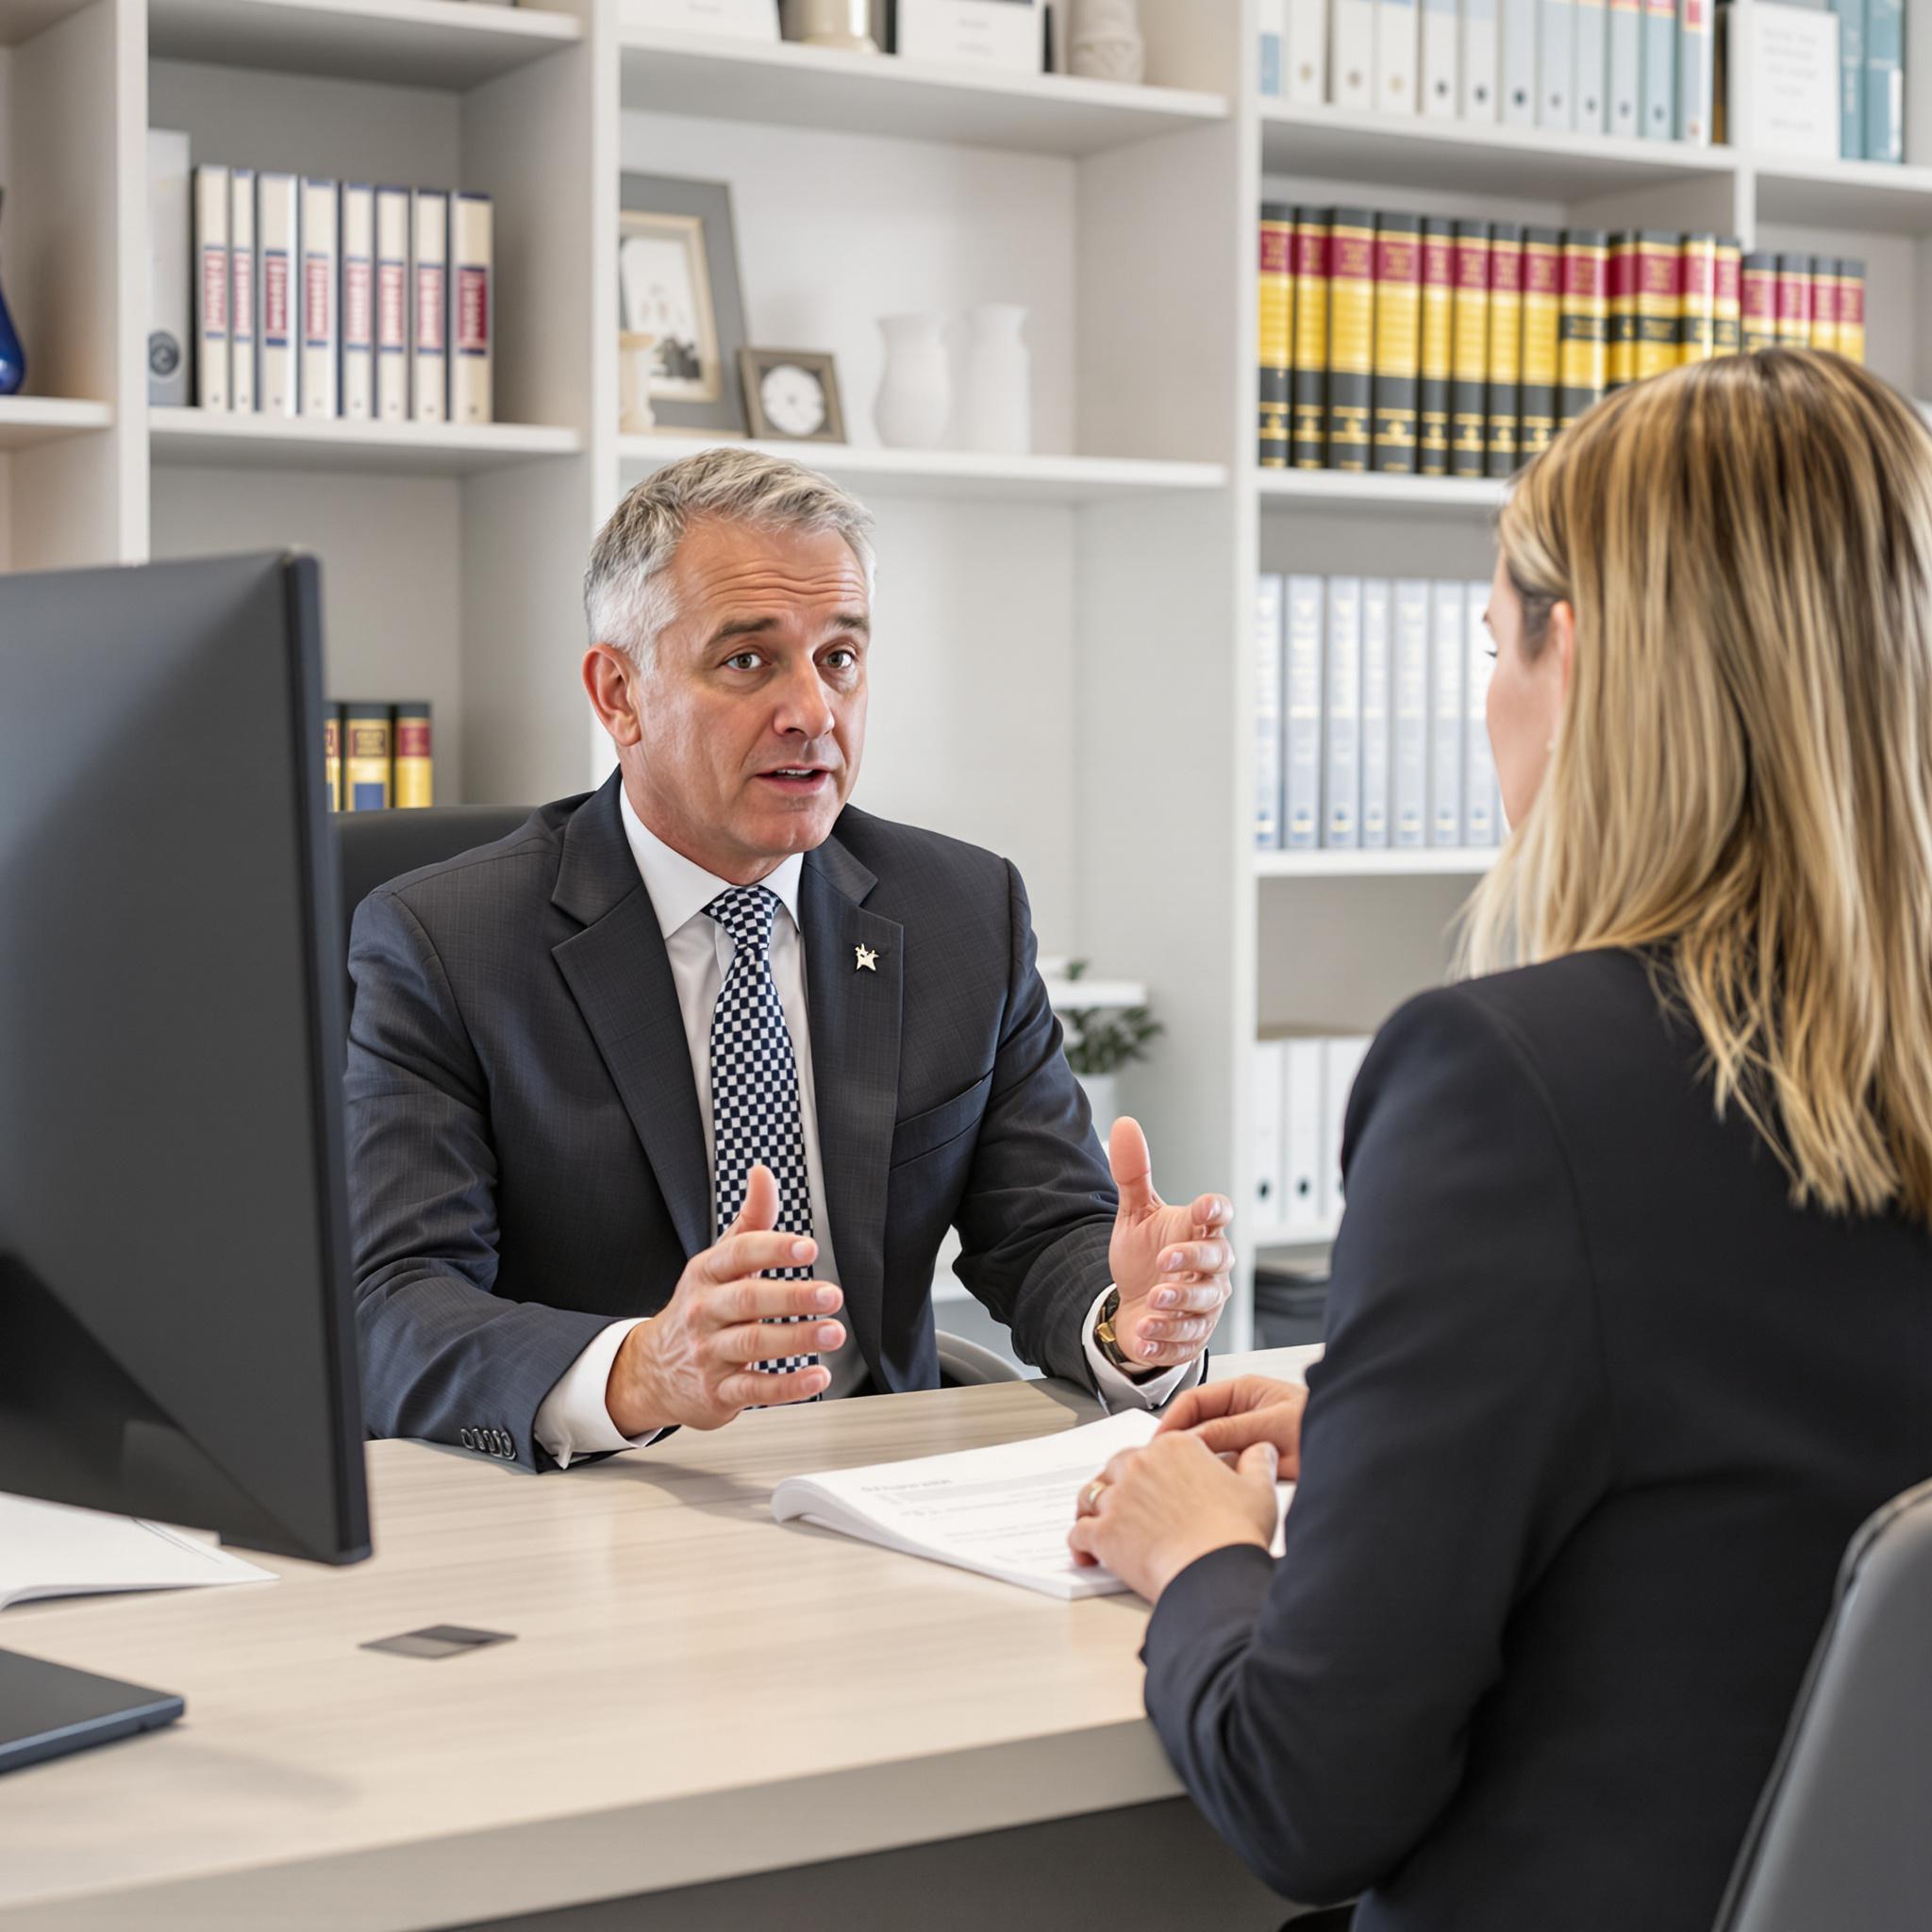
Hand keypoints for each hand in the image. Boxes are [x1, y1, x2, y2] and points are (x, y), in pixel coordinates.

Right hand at [604, 1166, 845, 1433]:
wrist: (653, 1370)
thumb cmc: (701, 1308)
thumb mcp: (718, 1262)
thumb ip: (750, 1221)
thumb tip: (763, 1173)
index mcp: (707, 1273)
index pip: (739, 1254)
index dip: (773, 1248)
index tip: (808, 1247)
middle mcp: (705, 1311)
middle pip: (748, 1300)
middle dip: (792, 1296)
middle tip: (832, 1295)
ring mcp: (709, 1353)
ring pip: (752, 1344)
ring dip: (796, 1339)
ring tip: (833, 1332)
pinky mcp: (718, 1392)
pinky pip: (754, 1390)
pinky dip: (786, 1386)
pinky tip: (816, 1377)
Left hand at [1068, 1431, 1277, 1601]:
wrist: (1215, 1571)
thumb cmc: (1235, 1532)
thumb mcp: (1258, 1489)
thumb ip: (1256, 1461)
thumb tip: (1260, 1448)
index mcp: (1175, 1447)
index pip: (1152, 1448)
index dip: (1151, 1466)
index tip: (1154, 1482)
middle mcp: (1140, 1465)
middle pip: (1116, 1467)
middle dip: (1118, 1483)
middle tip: (1125, 1501)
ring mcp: (1118, 1498)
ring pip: (1091, 1495)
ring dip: (1092, 1507)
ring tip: (1095, 1521)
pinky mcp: (1104, 1532)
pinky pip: (1079, 1532)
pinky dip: (1079, 1542)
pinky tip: (1086, 1552)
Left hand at [1104, 1116, 1233, 1373]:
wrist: (1135, 1304)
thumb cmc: (1145, 1255)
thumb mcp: (1135, 1214)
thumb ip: (1133, 1173)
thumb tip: (1125, 1125)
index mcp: (1199, 1231)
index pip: (1218, 1214)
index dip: (1215, 1209)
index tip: (1204, 1208)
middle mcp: (1210, 1269)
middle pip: (1217, 1262)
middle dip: (1192, 1261)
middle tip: (1164, 1262)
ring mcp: (1204, 1305)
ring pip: (1202, 1306)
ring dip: (1177, 1306)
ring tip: (1151, 1303)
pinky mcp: (1192, 1337)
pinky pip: (1184, 1340)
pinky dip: (1164, 1340)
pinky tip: (1144, 1335)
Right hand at [1156, 1375, 1307, 1477]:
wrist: (1355, 1452)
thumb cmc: (1321, 1425)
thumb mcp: (1273, 1425)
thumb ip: (1231, 1430)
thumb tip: (1192, 1439)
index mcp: (1243, 1392)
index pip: (1194, 1400)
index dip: (1172, 1420)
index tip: (1157, 1442)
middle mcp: (1241, 1413)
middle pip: (1197, 1426)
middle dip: (1179, 1445)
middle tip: (1160, 1465)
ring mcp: (1246, 1438)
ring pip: (1208, 1450)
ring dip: (1196, 1463)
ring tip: (1178, 1480)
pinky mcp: (1253, 1463)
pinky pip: (1225, 1469)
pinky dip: (1215, 1478)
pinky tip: (1207, 1491)